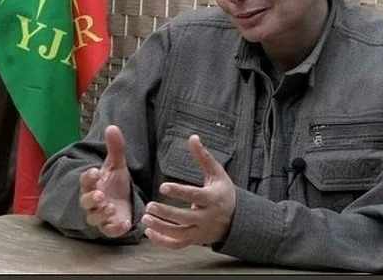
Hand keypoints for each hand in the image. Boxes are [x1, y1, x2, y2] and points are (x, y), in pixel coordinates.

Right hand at [79, 125, 132, 237]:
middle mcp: (92, 201)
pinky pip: (109, 231)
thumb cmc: (115, 182)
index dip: (89, 177)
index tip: (96, 171)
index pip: (86, 180)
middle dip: (92, 199)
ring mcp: (100, 215)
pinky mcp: (109, 227)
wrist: (124, 201)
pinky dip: (115, 229)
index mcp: (92, 184)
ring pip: (94, 218)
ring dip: (101, 214)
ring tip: (111, 208)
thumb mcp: (117, 165)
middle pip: (86, 201)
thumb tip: (112, 126)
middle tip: (101, 195)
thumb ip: (115, 148)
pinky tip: (124, 224)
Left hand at [142, 134, 235, 248]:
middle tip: (149, 205)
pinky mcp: (195, 240)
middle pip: (185, 218)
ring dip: (161, 228)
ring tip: (146, 218)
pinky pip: (177, 245)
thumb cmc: (223, 191)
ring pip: (180, 234)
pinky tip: (149, 232)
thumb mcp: (216, 173)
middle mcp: (207, 217)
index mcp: (212, 198)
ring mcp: (200, 231)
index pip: (194, 196)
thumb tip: (192, 137)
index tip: (163, 186)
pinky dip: (163, 241)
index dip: (179, 192)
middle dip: (166, 213)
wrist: (236, 219)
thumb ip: (203, 156)